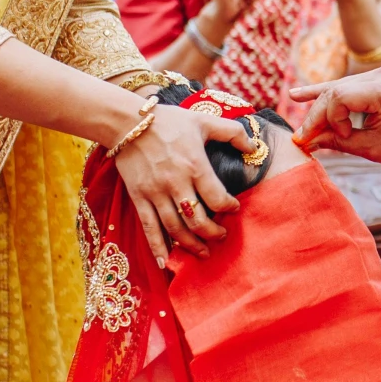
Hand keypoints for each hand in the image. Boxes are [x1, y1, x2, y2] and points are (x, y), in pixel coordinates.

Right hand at [114, 102, 248, 259]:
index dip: (229, 208)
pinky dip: (158, 247)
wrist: (127, 122)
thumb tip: (253, 145)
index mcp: (195, 166)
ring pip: (175, 229)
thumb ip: (232, 132)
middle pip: (197, 220)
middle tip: (222, 236)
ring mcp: (155, 193)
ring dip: (191, 245)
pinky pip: (149, 227)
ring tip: (203, 253)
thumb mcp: (204, 120)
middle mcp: (176, 183)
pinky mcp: (139, 198)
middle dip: (213, 233)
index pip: (217, 198)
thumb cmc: (169, 121)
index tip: (233, 209)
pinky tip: (165, 261)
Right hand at [289, 66, 380, 163]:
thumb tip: (309, 142)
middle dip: (317, 114)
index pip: (340, 97)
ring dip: (318, 103)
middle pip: (335, 90)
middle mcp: (380, 75)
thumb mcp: (375, 148)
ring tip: (293, 105)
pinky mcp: (375, 77)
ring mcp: (378, 73)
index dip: (327, 119)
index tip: (334, 139)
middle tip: (302, 138)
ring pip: (337, 86)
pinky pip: (346, 86)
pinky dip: (327, 94)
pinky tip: (301, 94)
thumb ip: (341, 142)